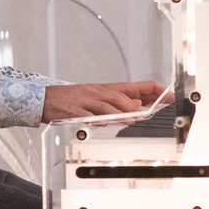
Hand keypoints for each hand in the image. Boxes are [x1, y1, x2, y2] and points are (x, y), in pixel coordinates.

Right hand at [41, 80, 171, 122]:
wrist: (42, 99)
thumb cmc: (70, 100)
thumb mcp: (95, 97)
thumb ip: (116, 102)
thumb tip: (137, 104)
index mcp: (103, 88)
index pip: (132, 86)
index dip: (150, 90)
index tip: (166, 95)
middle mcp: (96, 92)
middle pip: (121, 95)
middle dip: (139, 103)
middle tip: (154, 110)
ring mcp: (86, 100)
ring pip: (108, 103)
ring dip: (123, 110)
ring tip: (135, 118)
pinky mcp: (75, 110)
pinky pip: (90, 114)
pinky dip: (101, 118)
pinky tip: (110, 122)